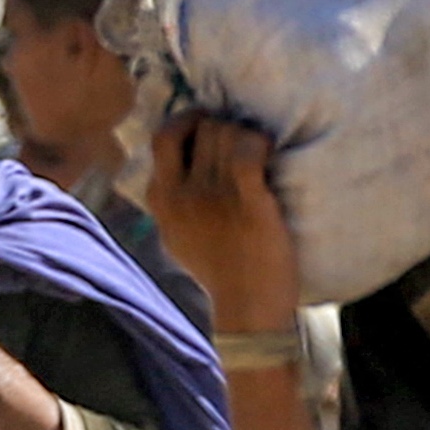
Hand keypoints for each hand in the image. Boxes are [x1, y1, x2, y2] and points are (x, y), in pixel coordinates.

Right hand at [144, 111, 301, 335]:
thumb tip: (174, 171)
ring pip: (226, 132)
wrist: (247, 305)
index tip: (207, 129)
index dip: (189, 124)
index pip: (164, 136)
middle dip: (225, 127)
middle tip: (243, 143)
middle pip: (202, 128)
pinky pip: (247, 150)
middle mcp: (181, 193)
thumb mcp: (174, 235)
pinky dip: (259, 143)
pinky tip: (269, 152)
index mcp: (161, 198)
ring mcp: (213, 196)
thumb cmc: (218, 271)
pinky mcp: (247, 201)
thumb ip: (169, 202)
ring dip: (246, 135)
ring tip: (258, 151)